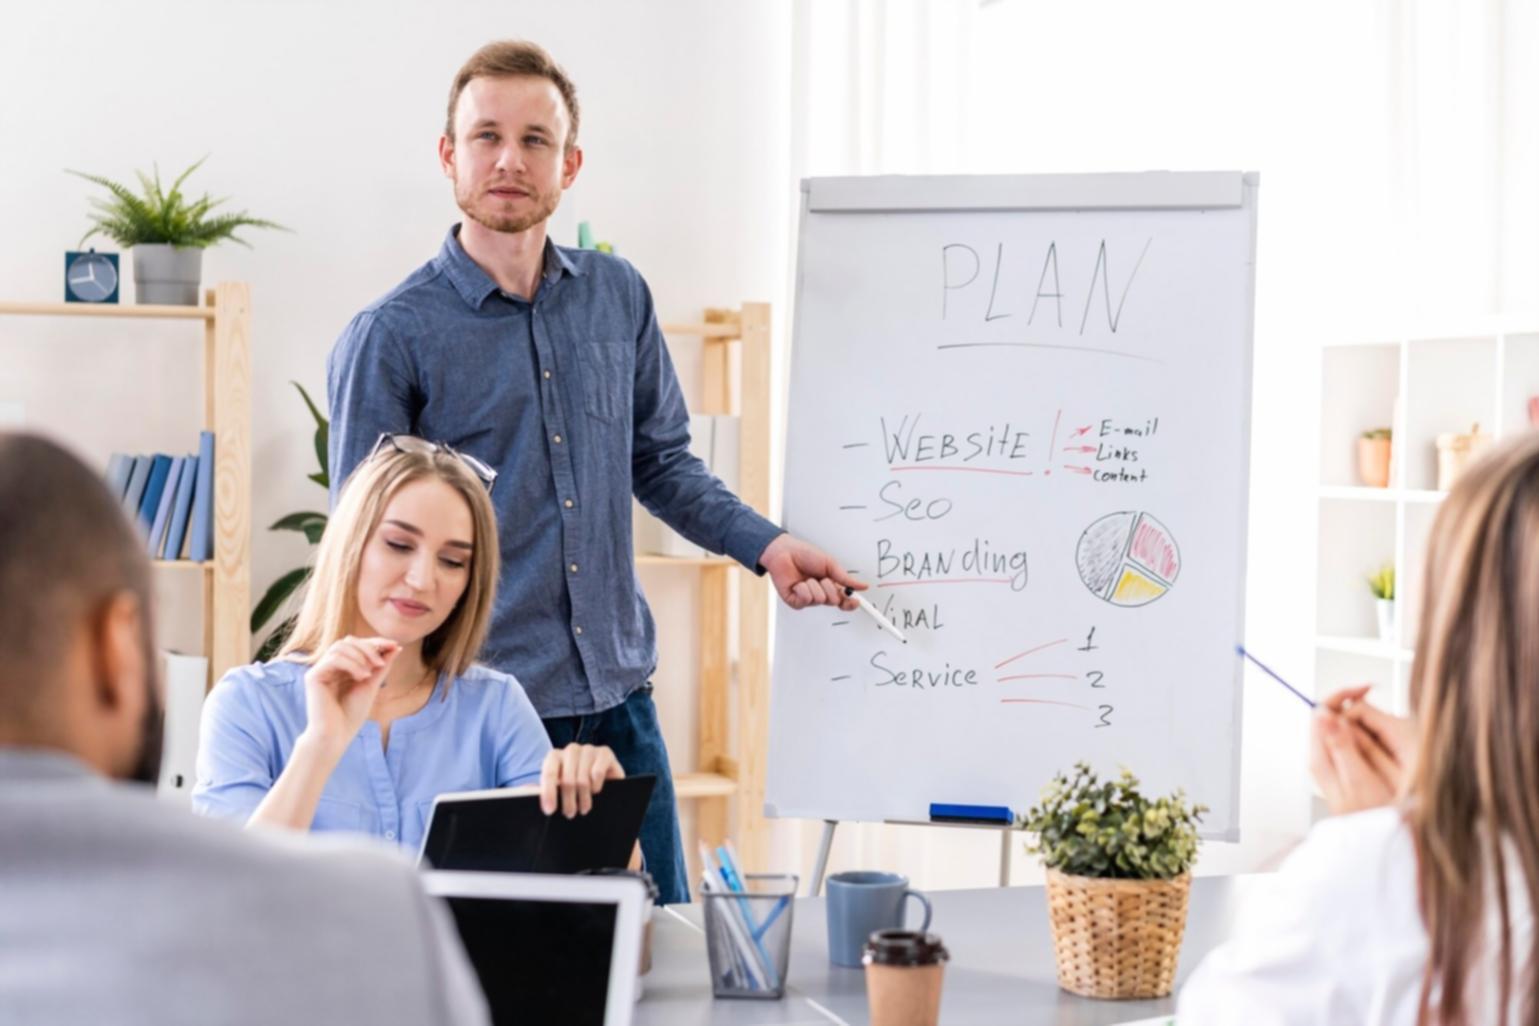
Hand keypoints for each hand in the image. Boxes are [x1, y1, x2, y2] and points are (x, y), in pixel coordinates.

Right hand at [301, 636, 399, 754]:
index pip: (356, 645)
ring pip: (339, 647)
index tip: (394, 645)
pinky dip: (351, 664)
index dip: (375, 642)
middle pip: (348, 642)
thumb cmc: (352, 714)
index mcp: (341, 667)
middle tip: (381, 662)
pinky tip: (362, 677)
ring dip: (360, 656)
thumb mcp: (372, 685)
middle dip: (368, 647)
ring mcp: (319, 670)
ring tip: (370, 674)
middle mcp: (328, 666)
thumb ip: (382, 666)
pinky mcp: (313, 677)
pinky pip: (333, 659)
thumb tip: (397, 647)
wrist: (336, 736)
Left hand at [540, 743, 624, 817]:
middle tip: (570, 814)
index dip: (548, 793)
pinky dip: (596, 786)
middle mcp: (571, 750)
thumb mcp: (558, 790)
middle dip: (568, 801)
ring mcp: (589, 749)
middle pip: (567, 780)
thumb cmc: (576, 787)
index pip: (549, 773)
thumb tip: (525, 792)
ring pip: (583, 779)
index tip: (549, 811)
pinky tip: (596, 791)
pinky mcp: (605, 752)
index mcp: (555, 756)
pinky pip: (597, 773)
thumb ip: (542, 790)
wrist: (605, 781)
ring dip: (583, 799)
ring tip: (584, 808)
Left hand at [758, 533, 863, 610]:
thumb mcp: (830, 564)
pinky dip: (803, 589)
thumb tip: (863, 586)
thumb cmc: (805, 555)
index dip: (850, 603)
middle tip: (822, 577)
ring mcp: (808, 599)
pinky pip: (805, 600)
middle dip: (830, 587)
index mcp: (830, 585)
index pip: (843, 600)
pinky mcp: (796, 601)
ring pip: (819, 599)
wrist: (785, 552)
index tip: (856, 601)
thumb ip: (846, 578)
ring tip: (807, 577)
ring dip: (814, 585)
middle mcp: (820, 593)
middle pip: (834, 601)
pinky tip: (798, 583)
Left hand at [1309, 685, 1412, 814]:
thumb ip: (1342, 746)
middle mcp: (1321, 757)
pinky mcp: (1344, 768)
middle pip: (1331, 716)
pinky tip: (1383, 744)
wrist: (1372, 844)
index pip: (1321, 711)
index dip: (1343, 695)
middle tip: (1378, 707)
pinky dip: (1368, 736)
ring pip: (1343, 728)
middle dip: (1355, 707)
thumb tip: (1325, 715)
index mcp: (1320, 757)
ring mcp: (1332, 762)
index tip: (1367, 688)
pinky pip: (1352, 741)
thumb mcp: (1358, 779)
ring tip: (1384, 731)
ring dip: (1364, 722)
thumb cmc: (1369, 816)